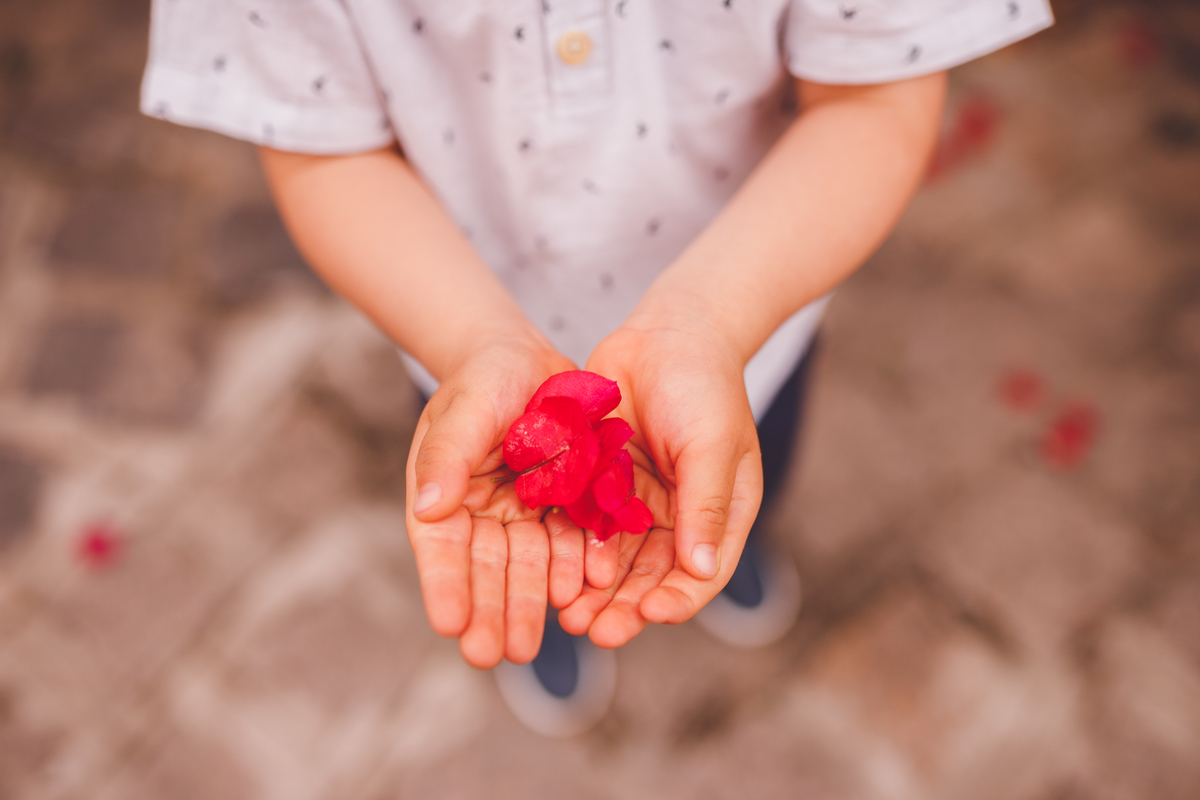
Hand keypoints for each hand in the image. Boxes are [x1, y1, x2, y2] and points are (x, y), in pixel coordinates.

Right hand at [406, 339, 583, 667]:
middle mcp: (481, 513)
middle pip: (485, 568)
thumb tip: (429, 507)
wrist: (531, 357)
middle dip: (489, 610)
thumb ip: (448, 455)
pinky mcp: (561, 506)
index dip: (444, 585)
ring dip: (528, 604)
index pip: (440, 547)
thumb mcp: (464, 407)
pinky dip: (572, 567)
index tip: (449, 624)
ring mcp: (523, 513)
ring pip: (527, 565)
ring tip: (529, 647)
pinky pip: (568, 542)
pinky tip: (579, 592)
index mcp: (444, 495)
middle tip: (494, 654)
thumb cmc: (484, 376)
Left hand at [560, 321, 762, 646]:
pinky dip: (572, 549)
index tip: (649, 617)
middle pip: (651, 575)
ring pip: (614, 558)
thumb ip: (705, 504)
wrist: (668, 332)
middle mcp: (678, 515)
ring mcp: (639, 501)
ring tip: (569, 616)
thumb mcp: (713, 444)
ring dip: (594, 588)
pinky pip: (586, 523)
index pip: (700, 573)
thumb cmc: (705, 385)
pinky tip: (552, 568)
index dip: (677, 599)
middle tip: (595, 631)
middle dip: (625, 605)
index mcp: (717, 514)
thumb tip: (700, 570)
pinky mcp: (603, 481)